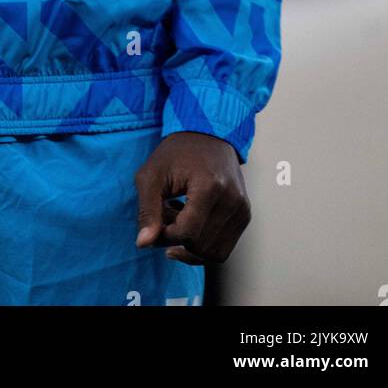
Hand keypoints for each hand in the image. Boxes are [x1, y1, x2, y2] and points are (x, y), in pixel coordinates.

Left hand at [134, 130, 250, 264]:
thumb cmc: (177, 152)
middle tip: (165, 217)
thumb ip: (147, 211)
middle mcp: (232, 200)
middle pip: (200, 246)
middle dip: (177, 240)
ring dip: (190, 246)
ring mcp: (242, 209)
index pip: (187, 233)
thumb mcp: (152, 175)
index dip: (166, 235)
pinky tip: (190, 222)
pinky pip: (223, 248)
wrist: (208, 134)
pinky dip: (203, 244)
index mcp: (210, 186)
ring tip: (177, 220)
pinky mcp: (244, 215)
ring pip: (214, 253)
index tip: (156, 222)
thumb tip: (143, 244)